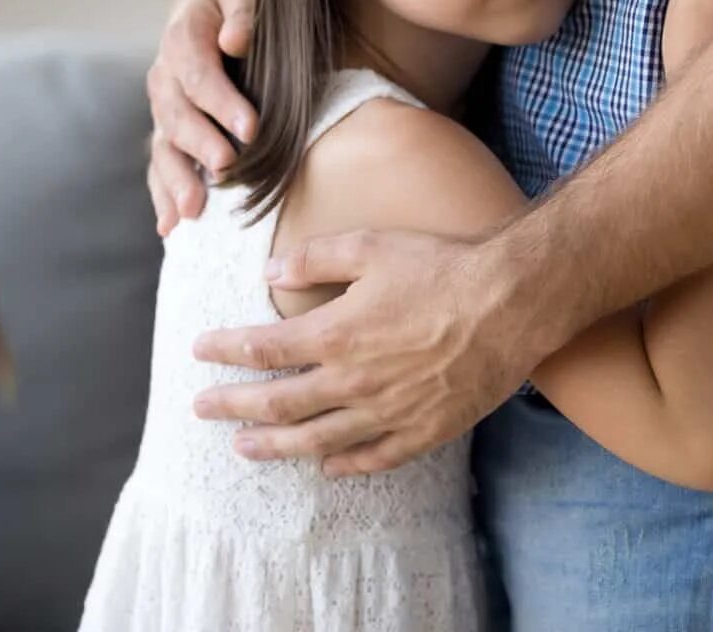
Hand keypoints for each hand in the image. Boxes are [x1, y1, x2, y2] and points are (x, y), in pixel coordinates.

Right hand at [147, 0, 258, 235]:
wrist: (205, 0)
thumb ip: (242, 10)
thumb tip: (235, 39)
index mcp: (182, 40)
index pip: (199, 76)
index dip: (221, 103)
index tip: (251, 129)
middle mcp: (164, 77)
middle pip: (177, 116)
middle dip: (201, 145)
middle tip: (227, 170)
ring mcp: (162, 107)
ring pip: (163, 146)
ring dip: (176, 179)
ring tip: (193, 212)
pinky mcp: (166, 129)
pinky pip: (160, 163)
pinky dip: (162, 194)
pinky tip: (170, 227)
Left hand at [191, 230, 540, 475]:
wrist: (512, 303)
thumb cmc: (443, 267)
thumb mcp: (372, 246)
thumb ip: (316, 257)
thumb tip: (270, 272)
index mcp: (337, 333)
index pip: (264, 348)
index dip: (227, 351)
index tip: (200, 352)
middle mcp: (354, 381)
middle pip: (279, 404)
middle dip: (233, 407)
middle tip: (201, 409)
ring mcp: (388, 412)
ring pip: (317, 440)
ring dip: (274, 446)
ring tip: (242, 448)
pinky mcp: (424, 430)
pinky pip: (374, 458)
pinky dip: (344, 466)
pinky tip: (326, 467)